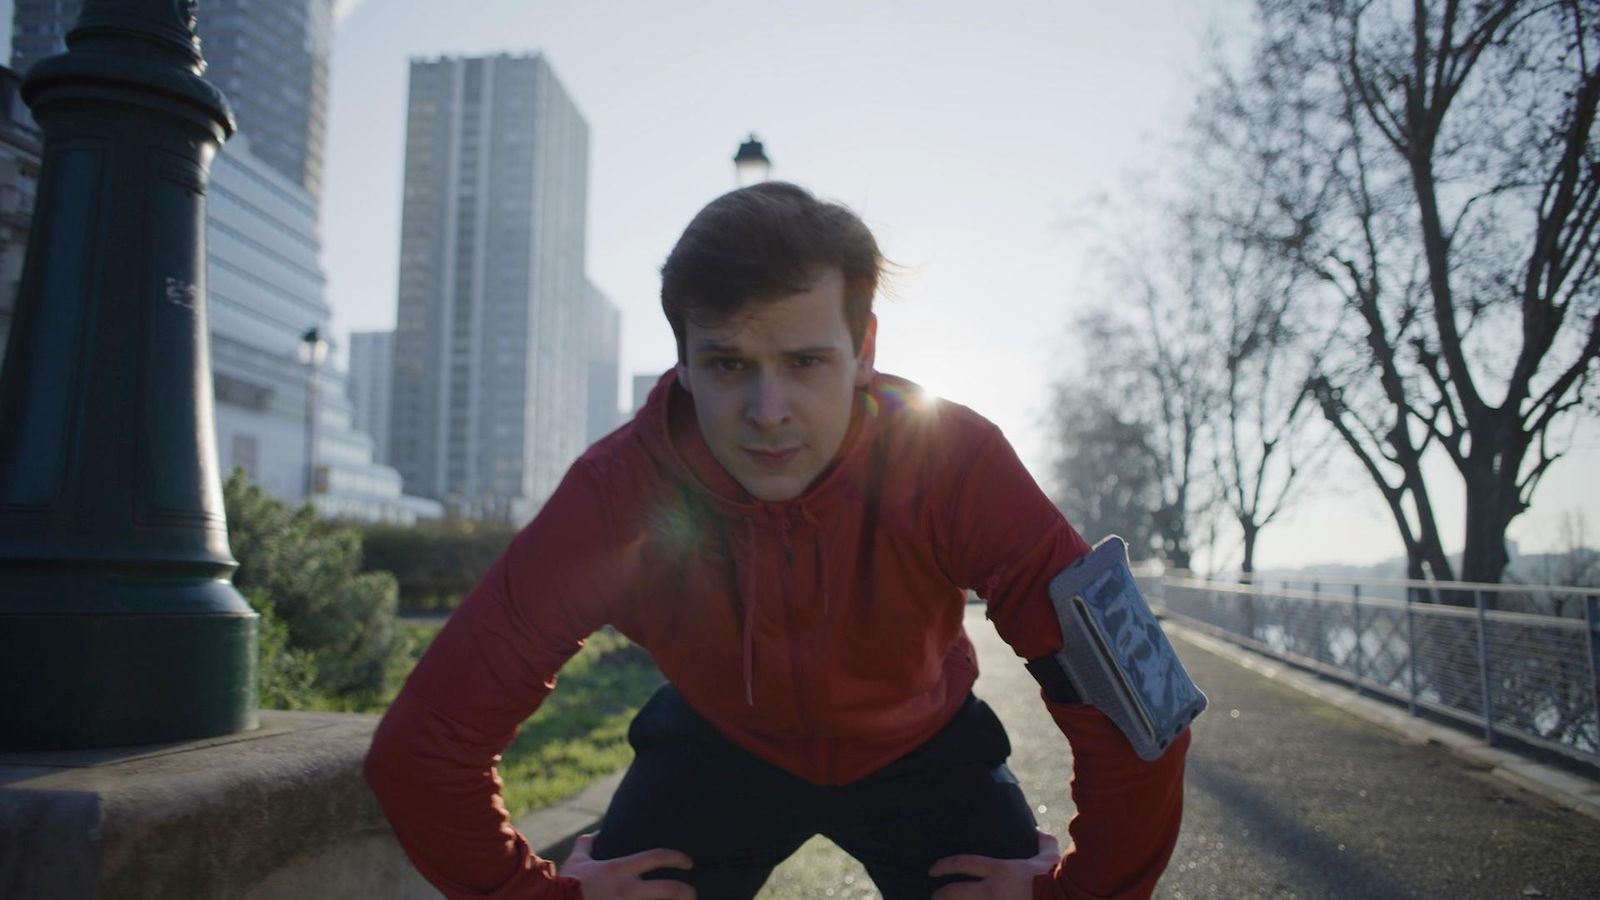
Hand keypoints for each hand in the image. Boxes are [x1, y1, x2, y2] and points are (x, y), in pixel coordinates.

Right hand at [563, 832, 695, 898]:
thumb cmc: (566, 886)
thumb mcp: (577, 862)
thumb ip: (586, 846)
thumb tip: (594, 834)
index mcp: (619, 870)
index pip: (657, 857)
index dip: (677, 858)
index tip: (688, 863)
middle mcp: (627, 890)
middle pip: (668, 889)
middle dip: (687, 891)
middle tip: (693, 893)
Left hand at [928, 829, 1060, 898]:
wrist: (1069, 899)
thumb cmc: (1057, 879)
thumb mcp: (1049, 858)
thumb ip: (1042, 842)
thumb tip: (1038, 831)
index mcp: (1001, 871)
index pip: (963, 864)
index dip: (944, 866)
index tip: (934, 870)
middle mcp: (993, 891)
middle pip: (955, 892)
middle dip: (940, 894)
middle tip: (934, 895)